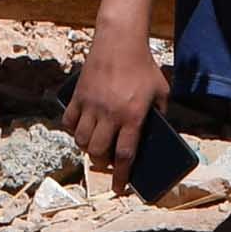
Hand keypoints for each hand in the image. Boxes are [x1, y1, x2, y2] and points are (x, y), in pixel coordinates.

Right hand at [64, 30, 169, 174]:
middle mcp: (109, 114)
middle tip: (106, 162)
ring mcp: (91, 105)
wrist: (120, 41)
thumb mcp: (161, 92)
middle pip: (98, 152)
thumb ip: (161, 114)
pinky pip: (69, 122)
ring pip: (81, 140)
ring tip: (95, 146)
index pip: (125, 155)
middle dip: (102, 163)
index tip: (120, 190)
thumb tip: (158, 133)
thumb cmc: (144, 67)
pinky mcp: (78, 96)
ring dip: (87, 149)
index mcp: (132, 116)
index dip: (121, 177)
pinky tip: (80, 130)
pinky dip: (73, 131)